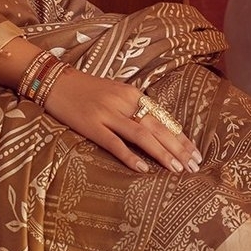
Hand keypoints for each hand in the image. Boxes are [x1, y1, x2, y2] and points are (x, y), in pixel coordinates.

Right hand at [44, 67, 202, 174]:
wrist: (54, 80)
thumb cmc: (85, 89)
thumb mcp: (114, 93)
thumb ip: (132, 107)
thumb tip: (155, 127)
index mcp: (131, 93)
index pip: (162, 117)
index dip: (180, 136)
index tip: (195, 152)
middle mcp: (123, 102)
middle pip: (157, 127)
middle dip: (178, 147)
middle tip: (195, 165)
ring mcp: (107, 113)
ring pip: (141, 135)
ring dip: (162, 153)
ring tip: (178, 169)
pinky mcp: (91, 124)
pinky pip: (114, 143)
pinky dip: (130, 156)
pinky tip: (143, 169)